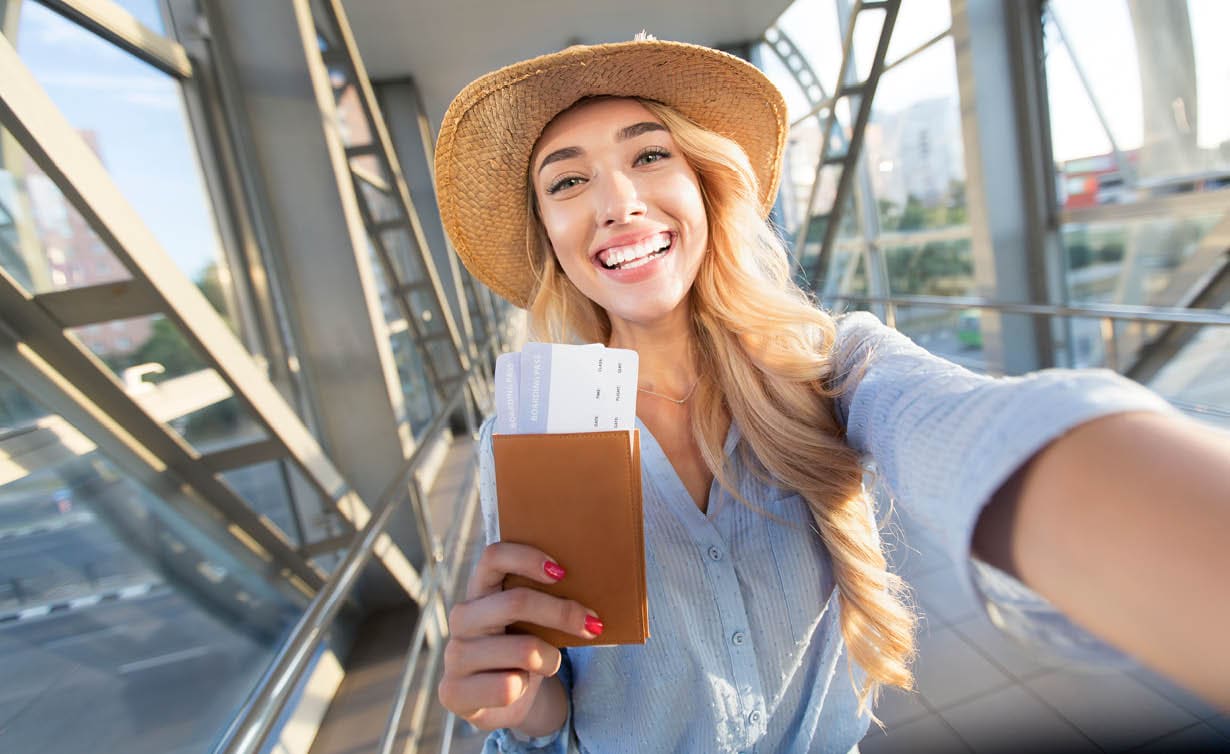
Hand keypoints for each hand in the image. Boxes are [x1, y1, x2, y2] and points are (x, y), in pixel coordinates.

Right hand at [438, 542, 601, 731]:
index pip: (493, 557)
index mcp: (480, 589)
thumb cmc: (526, 647)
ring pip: (523, 650)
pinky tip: (521, 687)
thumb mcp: (535, 619)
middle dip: (562, 612)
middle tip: (593, 624)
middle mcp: (462, 617)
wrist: (506, 701)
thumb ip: (547, 597)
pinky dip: (526, 687)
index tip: (562, 572)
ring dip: (550, 659)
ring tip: (550, 663)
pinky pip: (508, 687)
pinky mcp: (454, 691)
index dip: (528, 558)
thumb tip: (593, 584)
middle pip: (516, 602)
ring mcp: (455, 654)